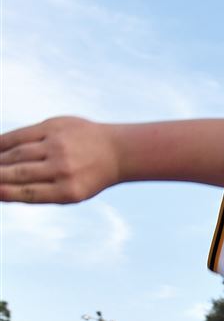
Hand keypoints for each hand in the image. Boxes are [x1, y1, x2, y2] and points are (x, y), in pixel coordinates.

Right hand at [0, 117, 121, 203]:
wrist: (116, 151)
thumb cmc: (88, 175)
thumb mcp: (71, 191)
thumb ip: (40, 191)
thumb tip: (2, 191)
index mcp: (69, 191)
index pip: (27, 193)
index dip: (4, 193)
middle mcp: (63, 169)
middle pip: (18, 173)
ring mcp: (58, 146)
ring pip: (17, 154)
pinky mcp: (54, 127)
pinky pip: (21, 135)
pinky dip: (4, 141)